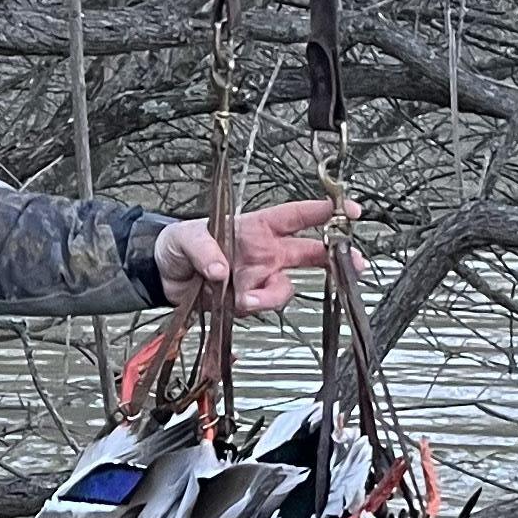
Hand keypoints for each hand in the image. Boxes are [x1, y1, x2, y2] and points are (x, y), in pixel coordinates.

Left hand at [154, 198, 359, 316]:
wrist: (164, 277)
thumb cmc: (179, 245)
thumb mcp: (187, 238)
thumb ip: (205, 250)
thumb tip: (221, 269)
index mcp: (257, 227)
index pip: (297, 216)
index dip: (324, 211)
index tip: (350, 211)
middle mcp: (265, 251)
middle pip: (310, 252)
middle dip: (336, 257)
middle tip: (354, 264)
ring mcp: (259, 277)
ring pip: (285, 288)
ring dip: (272, 295)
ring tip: (247, 299)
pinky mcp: (248, 299)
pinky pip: (263, 305)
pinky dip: (254, 306)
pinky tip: (238, 303)